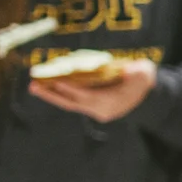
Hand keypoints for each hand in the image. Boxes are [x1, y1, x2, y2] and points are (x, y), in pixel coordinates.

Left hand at [29, 56, 155, 121]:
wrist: (147, 96)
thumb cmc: (142, 80)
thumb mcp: (144, 73)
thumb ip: (138, 73)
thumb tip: (129, 71)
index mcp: (112, 102)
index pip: (88, 96)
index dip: (72, 89)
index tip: (57, 81)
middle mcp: (101, 110)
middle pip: (73, 103)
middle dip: (53, 94)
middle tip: (34, 86)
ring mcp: (96, 111)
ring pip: (70, 104)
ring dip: (52, 95)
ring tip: (34, 86)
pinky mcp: (92, 108)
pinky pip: (73, 102)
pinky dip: (60, 94)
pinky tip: (48, 86)